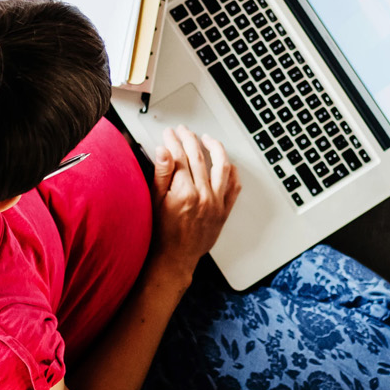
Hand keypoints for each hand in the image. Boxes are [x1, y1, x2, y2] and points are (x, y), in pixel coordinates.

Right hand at [149, 125, 240, 284]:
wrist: (174, 258)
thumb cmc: (162, 234)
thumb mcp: (155, 202)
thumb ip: (161, 174)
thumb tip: (163, 150)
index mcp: (184, 192)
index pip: (179, 156)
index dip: (173, 141)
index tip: (169, 133)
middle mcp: (203, 196)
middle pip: (198, 157)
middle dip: (189, 139)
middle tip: (183, 131)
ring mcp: (216, 203)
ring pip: (221, 166)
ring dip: (215, 148)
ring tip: (207, 139)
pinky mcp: (224, 211)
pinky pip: (234, 186)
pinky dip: (232, 172)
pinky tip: (226, 163)